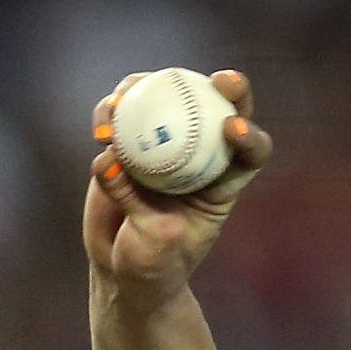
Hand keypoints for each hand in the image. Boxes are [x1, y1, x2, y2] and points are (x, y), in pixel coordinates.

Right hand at [82, 69, 271, 317]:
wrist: (123, 268)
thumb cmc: (152, 266)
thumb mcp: (155, 250)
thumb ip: (138, 211)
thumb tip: (112, 164)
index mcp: (222, 185)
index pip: (249, 153)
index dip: (249, 137)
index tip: (233, 130)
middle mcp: (198, 157)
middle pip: (218, 111)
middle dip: (226, 88)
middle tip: (219, 81)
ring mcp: (162, 145)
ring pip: (165, 100)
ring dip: (149, 91)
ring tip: (123, 106)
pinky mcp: (128, 143)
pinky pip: (121, 115)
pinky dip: (109, 114)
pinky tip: (101, 126)